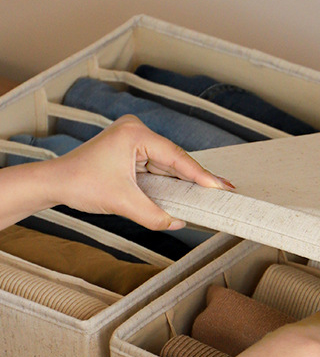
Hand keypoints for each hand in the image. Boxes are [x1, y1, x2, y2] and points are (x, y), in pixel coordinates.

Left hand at [41, 115, 233, 229]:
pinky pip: (159, 169)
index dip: (200, 175)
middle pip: (176, 159)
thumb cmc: (81, 183)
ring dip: (187, 180)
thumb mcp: (123, 203)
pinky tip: (191, 190)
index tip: (220, 187)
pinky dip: (173, 181)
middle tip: (226, 190)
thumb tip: (178, 223)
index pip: (176, 157)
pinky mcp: (132, 153)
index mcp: (135, 135)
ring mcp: (134, 142)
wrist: (56, 183)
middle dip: (198, 177)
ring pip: (169, 165)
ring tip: (214, 192)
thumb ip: (154, 215)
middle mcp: (136, 133)